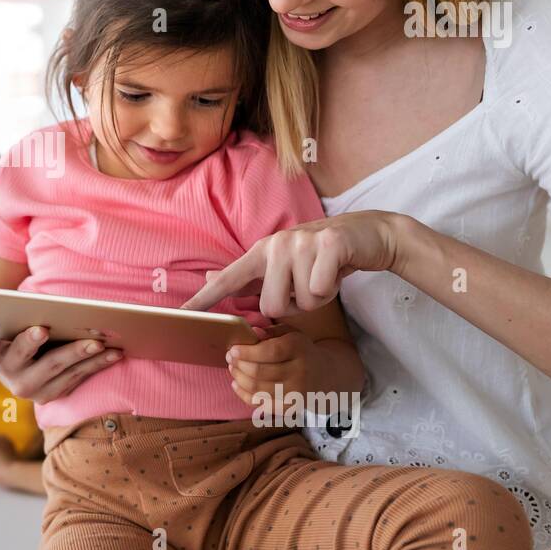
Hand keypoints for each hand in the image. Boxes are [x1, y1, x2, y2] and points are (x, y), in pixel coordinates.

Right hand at [0, 325, 122, 402]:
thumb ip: (23, 321)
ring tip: (114, 350)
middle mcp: (22, 384)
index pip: (19, 350)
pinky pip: (79, 380)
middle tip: (96, 343)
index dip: (30, 340)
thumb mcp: (11, 330)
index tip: (42, 329)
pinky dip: (96, 367)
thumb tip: (50, 307)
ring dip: (95, 362)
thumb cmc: (13, 337)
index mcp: (7, 363)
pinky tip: (112, 356)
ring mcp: (40, 394)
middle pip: (51, 365)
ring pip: (71, 375)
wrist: (10, 368)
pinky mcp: (56, 396)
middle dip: (76, 353)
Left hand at [182, 211, 406, 316]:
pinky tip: (336, 273)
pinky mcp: (329, 245)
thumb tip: (209, 278)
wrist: (367, 235)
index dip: (205, 298)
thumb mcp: (281, 263)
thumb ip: (248, 276)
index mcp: (261, 252)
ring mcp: (302, 243)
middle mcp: (277, 244)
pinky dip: (332, 290)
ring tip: (322, 277)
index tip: (182, 314)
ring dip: (317, 299)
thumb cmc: (319, 256)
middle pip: (271, 307)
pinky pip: (321, 290)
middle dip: (294, 308)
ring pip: (301, 303)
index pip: (229, 279)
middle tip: (306, 287)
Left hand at [227, 324, 361, 413]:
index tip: (233, 350)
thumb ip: (270, 331)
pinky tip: (236, 384)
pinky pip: (262, 405)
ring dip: (239, 379)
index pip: (270, 352)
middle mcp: (300, 372)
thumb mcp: (291, 334)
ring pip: (258, 390)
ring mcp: (296, 392)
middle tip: (229, 358)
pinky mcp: (291, 407)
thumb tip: (251, 333)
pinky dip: (244, 395)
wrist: (325, 375)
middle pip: (260, 373)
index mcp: (299, 348)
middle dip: (239, 365)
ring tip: (232, 369)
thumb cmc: (300, 350)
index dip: (247, 352)